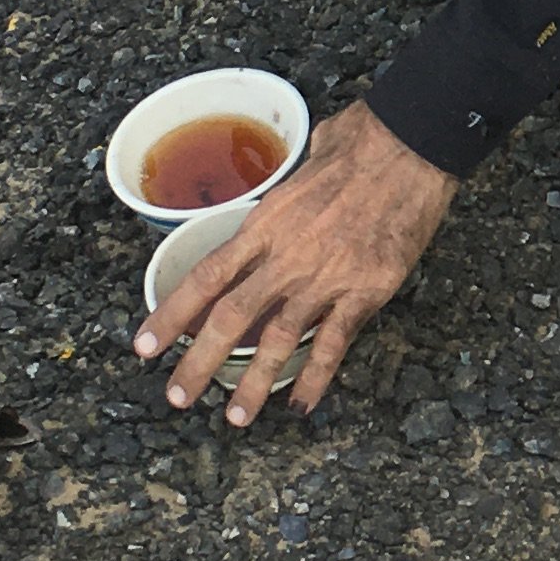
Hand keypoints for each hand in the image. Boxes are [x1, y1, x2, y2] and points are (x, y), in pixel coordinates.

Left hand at [134, 100, 456, 423]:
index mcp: (266, 223)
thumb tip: (282, 190)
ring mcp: (326, 277)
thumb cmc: (361, 142)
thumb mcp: (304, 159)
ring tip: (235, 418)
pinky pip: (334, 342)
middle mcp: (287, 256)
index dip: (172, 313)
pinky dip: (316, 377)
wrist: (412, 145)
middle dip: (199, 362)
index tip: (146, 344)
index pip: (206, 277)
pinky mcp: (365, 290)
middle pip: (230, 317)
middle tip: (177, 397)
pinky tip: (301, 405)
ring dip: (253, 383)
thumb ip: (284, 189)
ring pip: (278, 340)